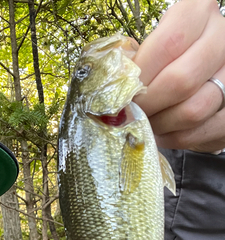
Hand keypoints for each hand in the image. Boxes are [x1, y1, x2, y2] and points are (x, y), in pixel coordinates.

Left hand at [133, 0, 224, 152]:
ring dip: (161, 124)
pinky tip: (163, 133)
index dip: (141, 76)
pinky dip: (177, 138)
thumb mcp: (154, 46)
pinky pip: (203, 131)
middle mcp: (222, 39)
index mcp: (198, 13)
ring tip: (146, 124)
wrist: (204, 68)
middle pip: (181, 80)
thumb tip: (115, 92)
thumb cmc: (171, 55)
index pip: (167, 44)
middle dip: (148, 105)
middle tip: (130, 115)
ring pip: (194, 109)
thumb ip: (137, 62)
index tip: (124, 94)